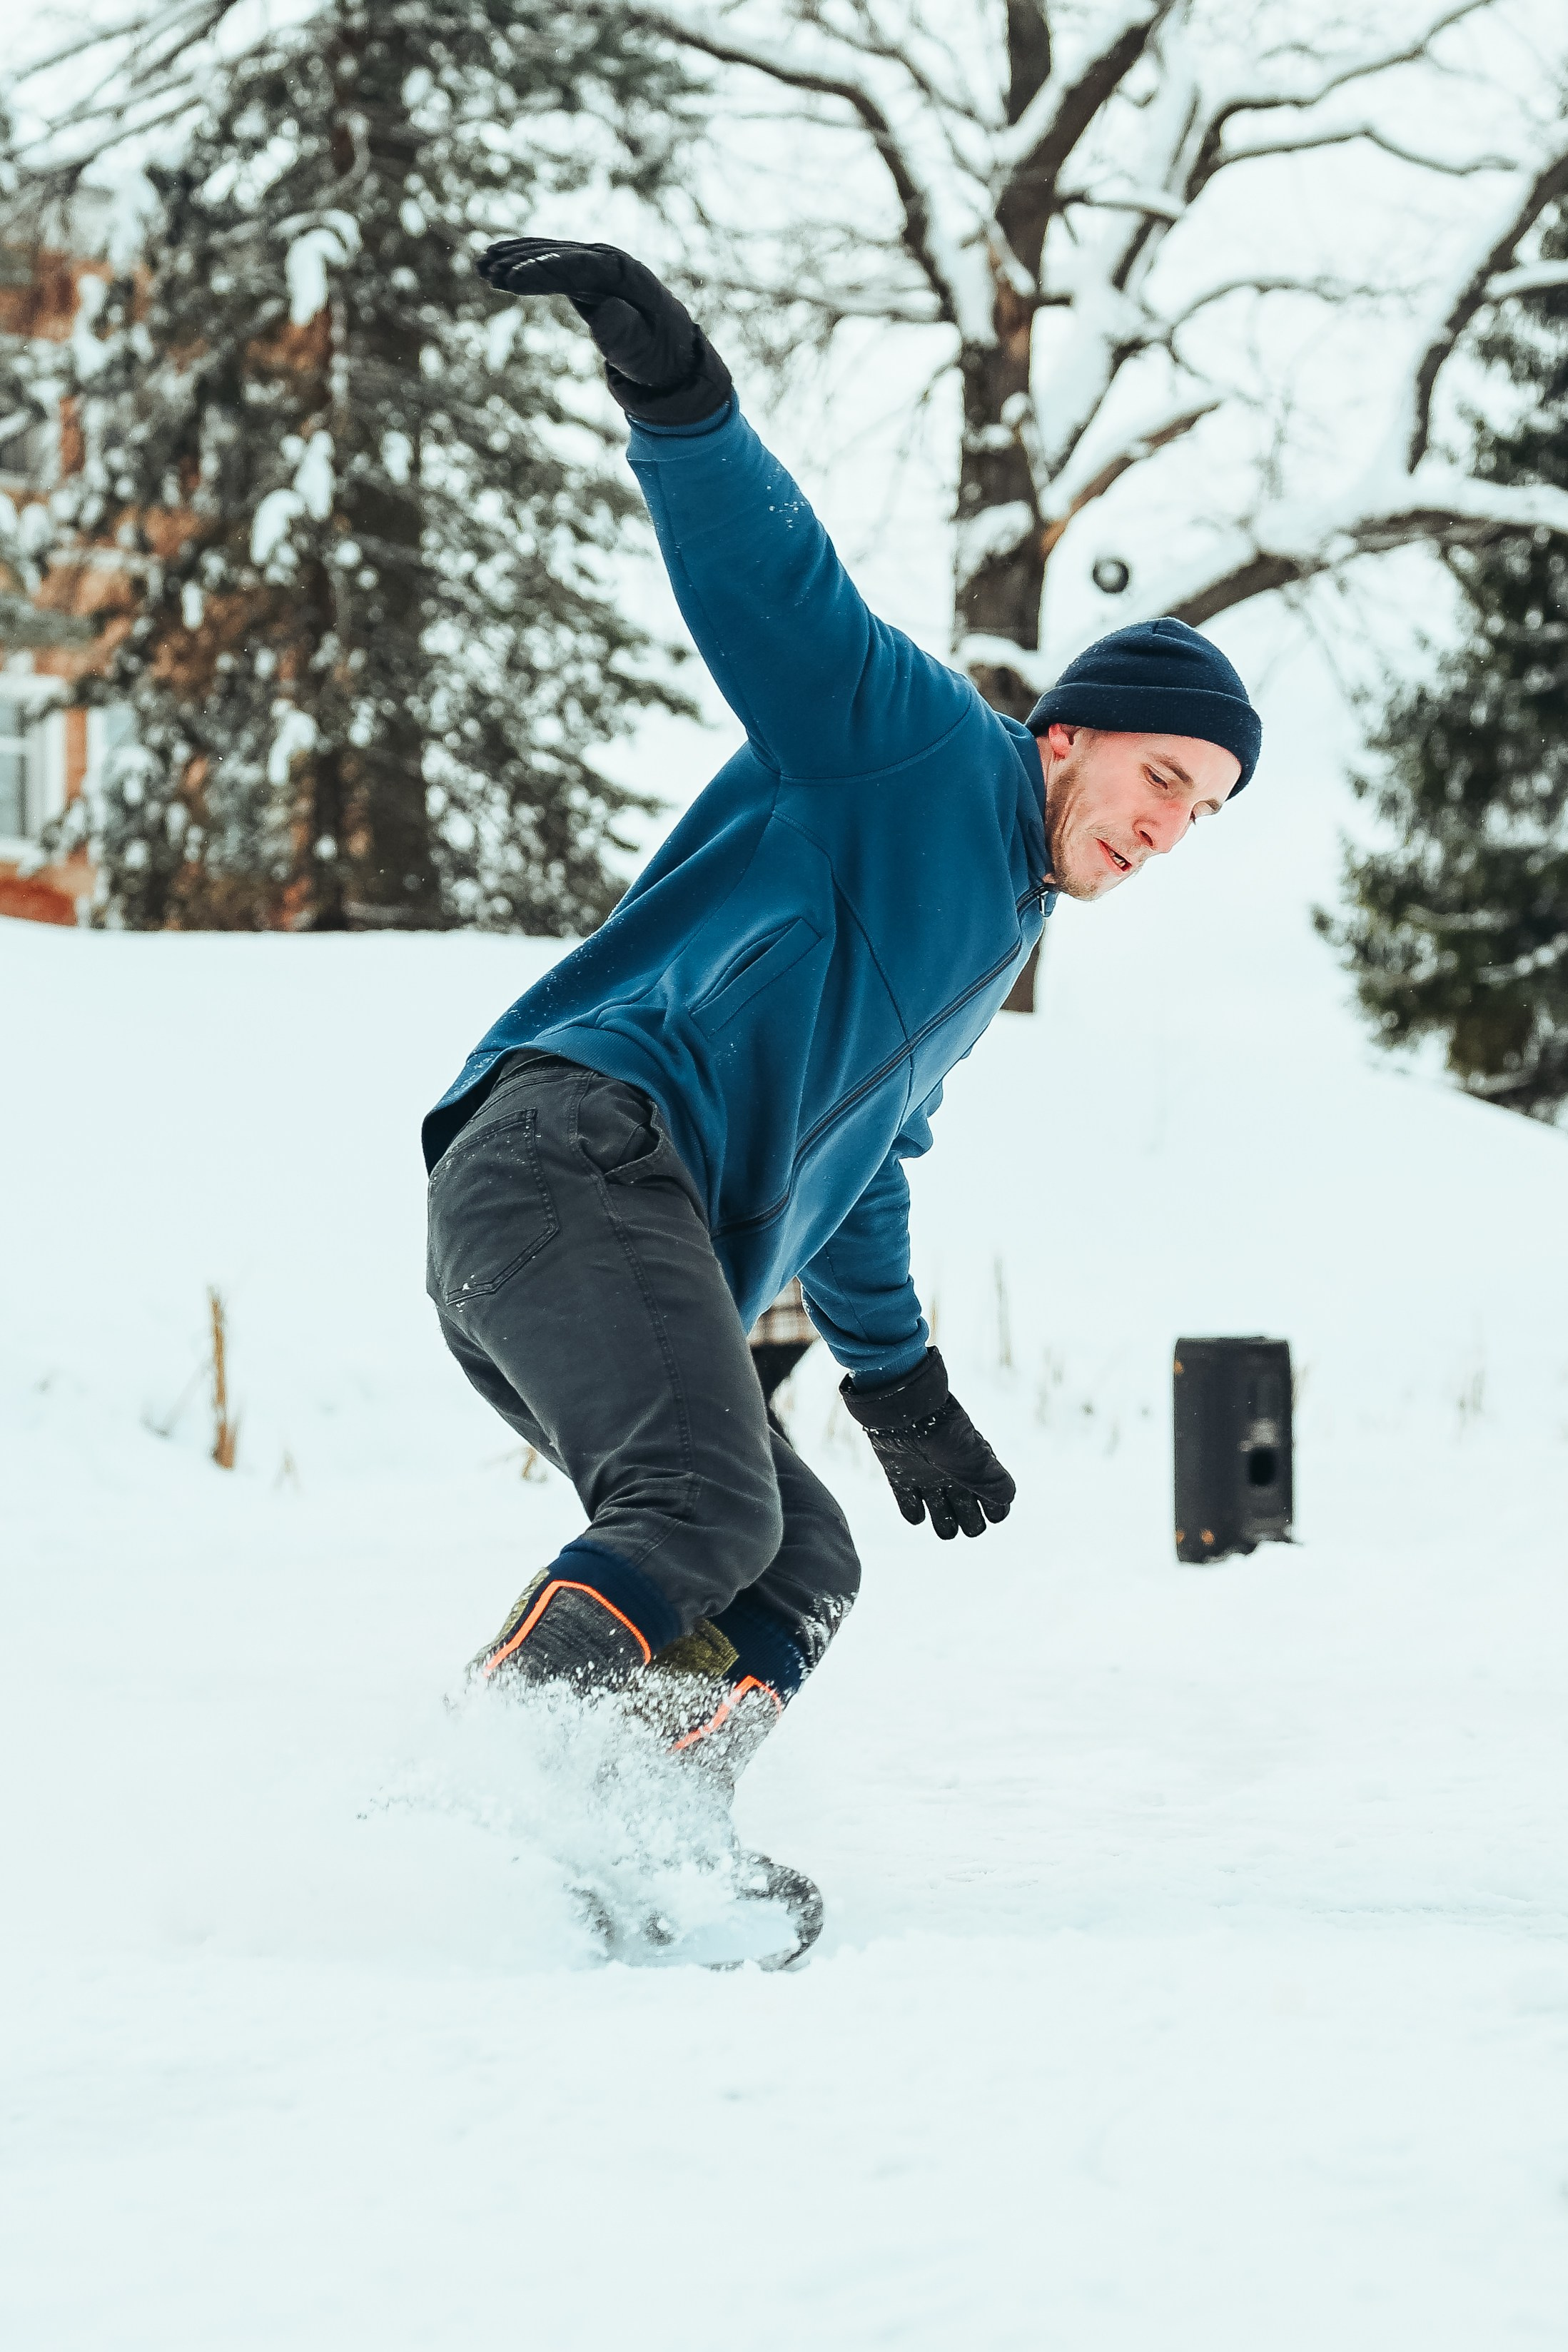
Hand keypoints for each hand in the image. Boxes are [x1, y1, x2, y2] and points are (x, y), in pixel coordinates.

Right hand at [475, 236, 731, 426]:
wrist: (671, 355)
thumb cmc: (658, 358)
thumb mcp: (643, 353)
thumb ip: (624, 333)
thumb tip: (604, 309)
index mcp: (625, 276)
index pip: (579, 266)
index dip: (544, 270)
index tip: (512, 279)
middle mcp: (609, 261)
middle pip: (559, 254)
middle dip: (522, 260)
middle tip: (486, 271)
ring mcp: (595, 265)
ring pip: (549, 255)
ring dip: (515, 259)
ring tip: (481, 267)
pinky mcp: (584, 276)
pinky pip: (548, 263)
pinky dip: (522, 263)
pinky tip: (494, 266)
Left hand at [841, 1349, 1015, 1540]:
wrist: (907, 1411)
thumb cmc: (947, 1434)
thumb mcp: (977, 1458)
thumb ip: (994, 1482)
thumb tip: (1007, 1499)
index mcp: (976, 1467)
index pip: (994, 1499)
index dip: (997, 1511)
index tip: (993, 1513)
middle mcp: (954, 1474)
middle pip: (968, 1513)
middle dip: (971, 1524)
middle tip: (968, 1523)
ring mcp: (928, 1477)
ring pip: (942, 1514)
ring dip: (945, 1526)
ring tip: (945, 1525)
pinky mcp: (902, 1476)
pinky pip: (910, 1508)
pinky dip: (914, 1515)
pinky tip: (919, 1511)